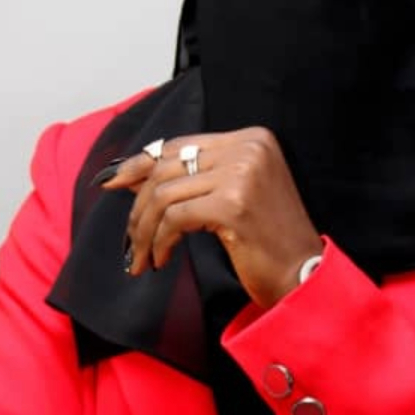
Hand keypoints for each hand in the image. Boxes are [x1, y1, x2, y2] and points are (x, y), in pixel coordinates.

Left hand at [103, 129, 323, 308]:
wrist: (303, 275)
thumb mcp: (229, 198)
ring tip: (141, 257)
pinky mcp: (233, 205)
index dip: (139, 164)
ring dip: (145, 230)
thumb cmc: (269, 242)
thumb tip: (129, 176)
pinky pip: (175, 218)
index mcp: (252, 139)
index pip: (179, 145)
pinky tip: (161, 259)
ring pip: (165, 195)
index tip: (111, 183)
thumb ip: (188, 181)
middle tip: (130, 240)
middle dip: (138, 207)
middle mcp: (249, 148)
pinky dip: (160, 241)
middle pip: (167, 168)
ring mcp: (243, 174)